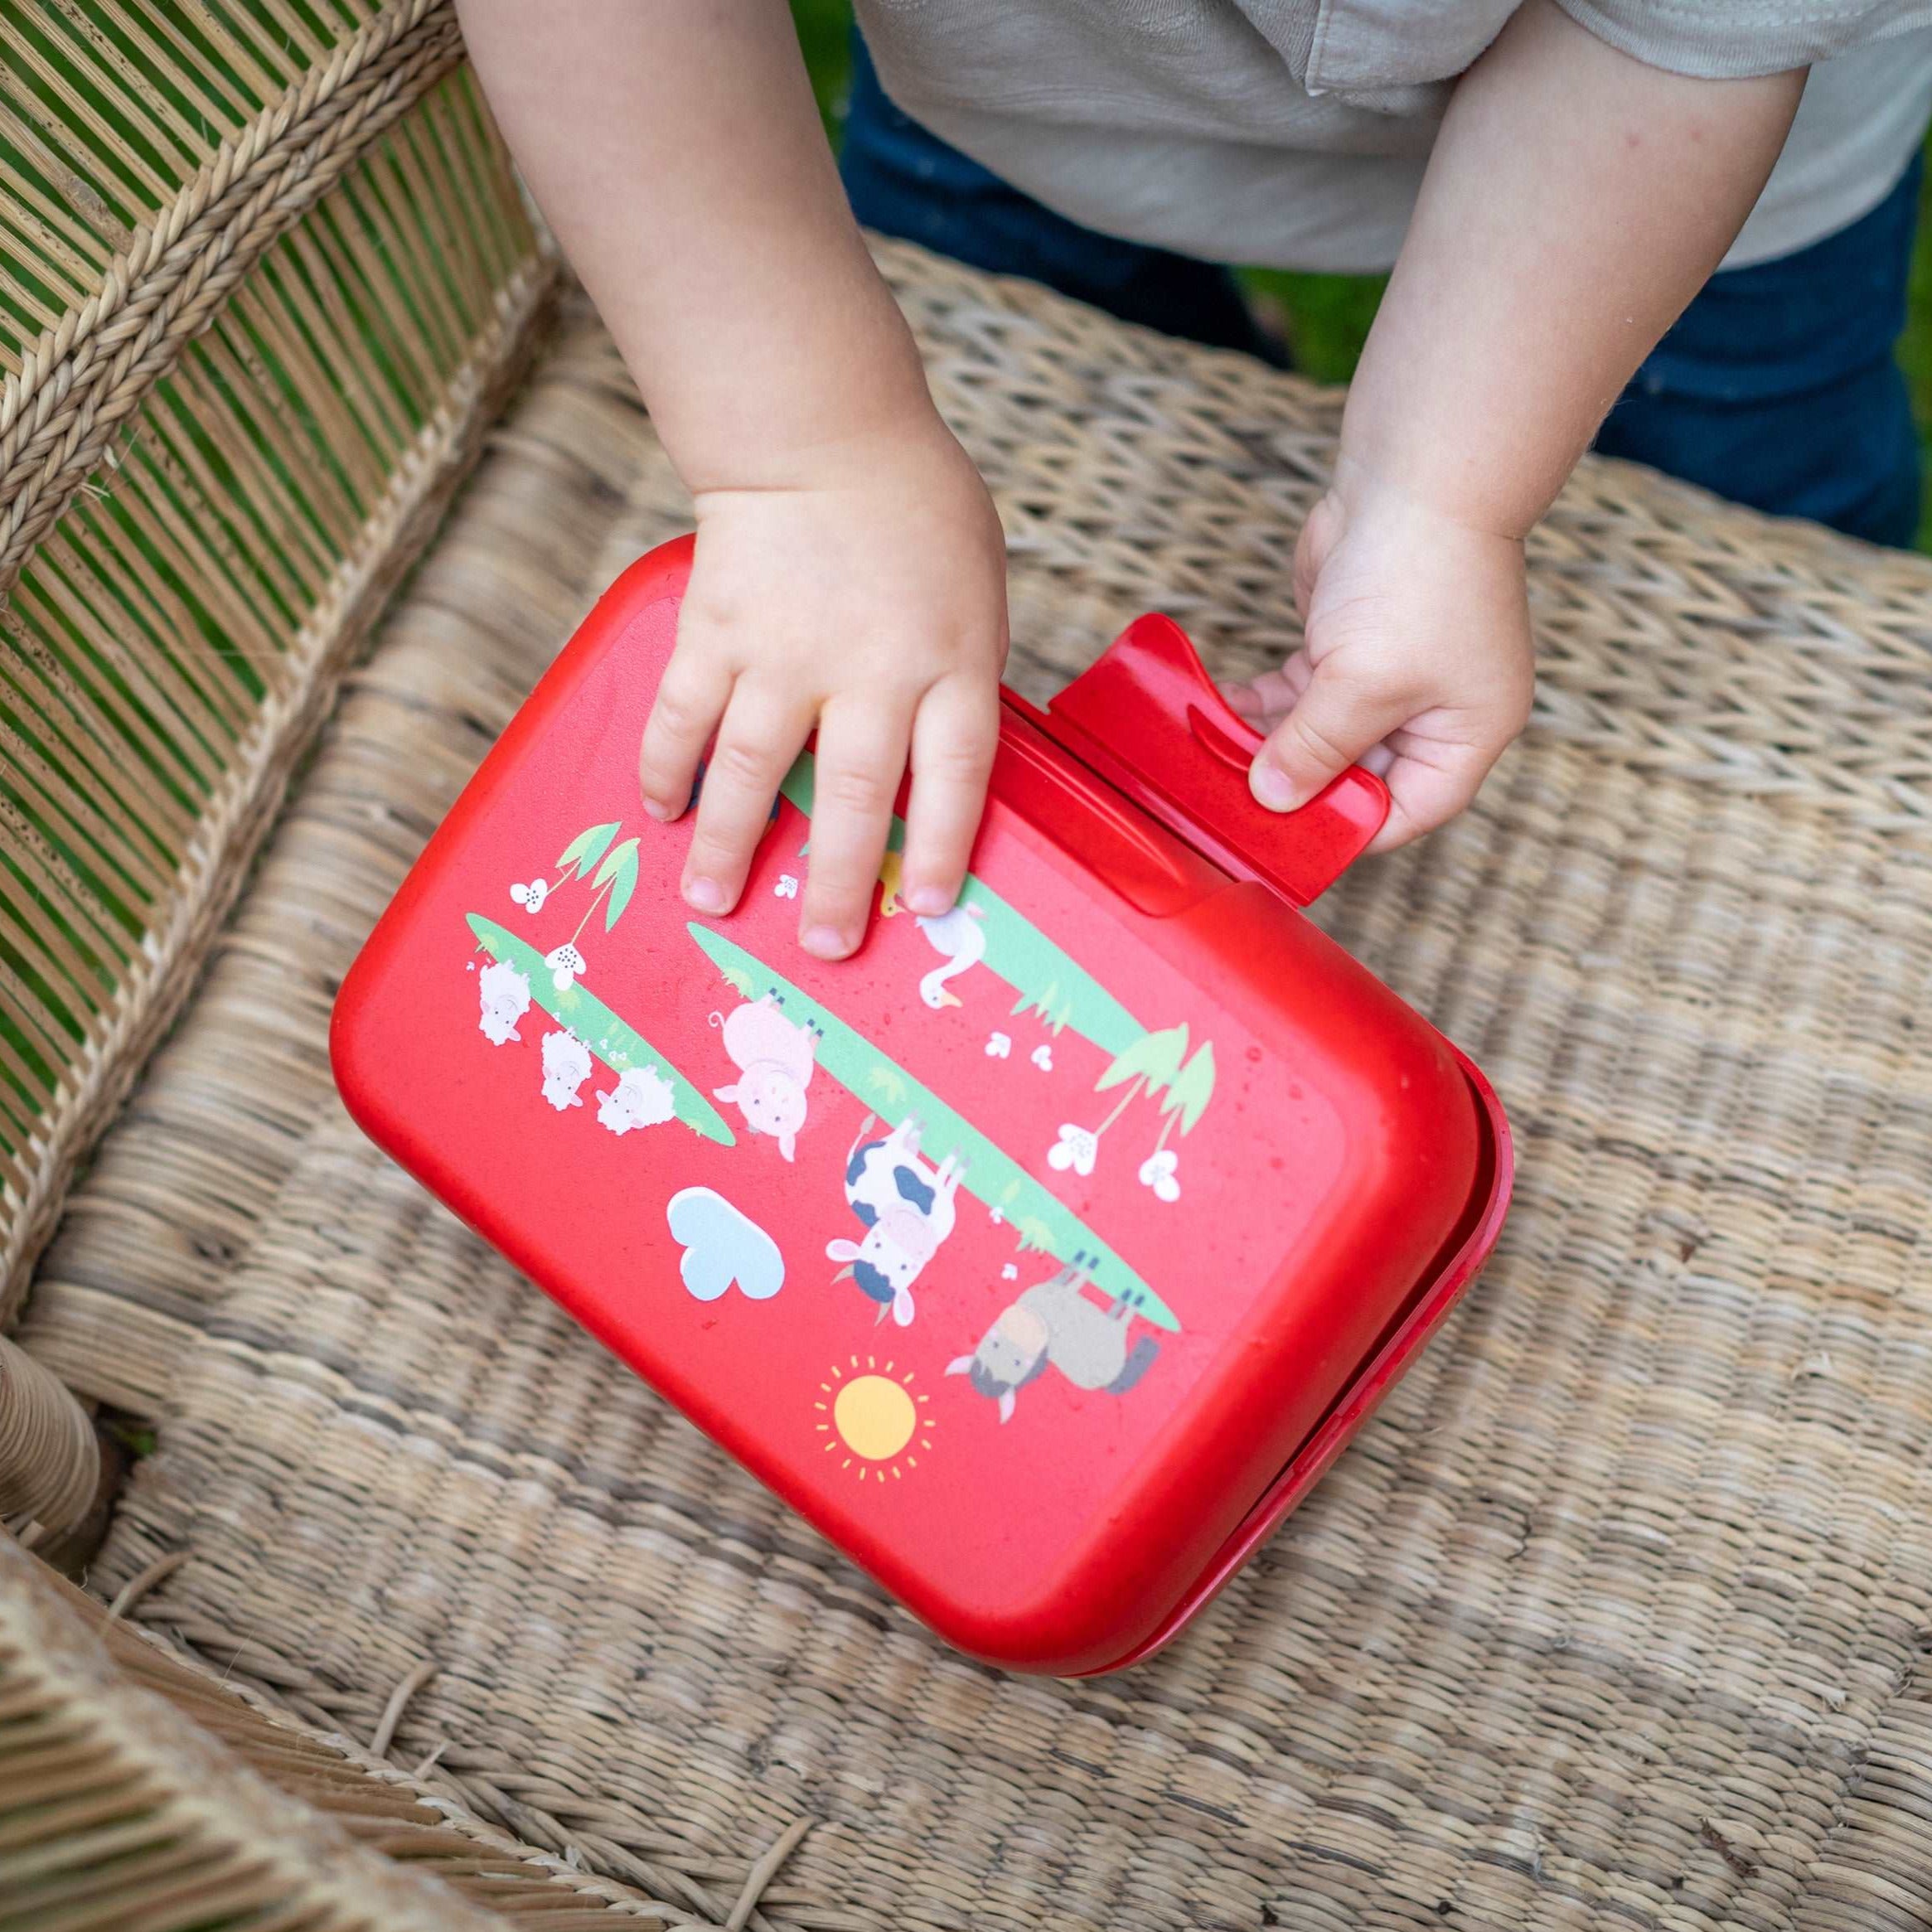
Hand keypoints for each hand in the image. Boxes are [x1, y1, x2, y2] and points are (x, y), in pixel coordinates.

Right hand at [639, 416, 1008, 958]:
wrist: (820, 426)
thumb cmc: (915, 511)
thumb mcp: (977, 592)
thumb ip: (959, 678)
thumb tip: (939, 770)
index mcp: (950, 658)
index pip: (956, 777)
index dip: (943, 850)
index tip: (930, 907)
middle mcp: (870, 667)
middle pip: (854, 797)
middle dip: (837, 882)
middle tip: (823, 945)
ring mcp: (785, 652)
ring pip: (753, 771)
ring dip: (732, 847)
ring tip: (713, 904)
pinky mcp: (716, 631)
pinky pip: (683, 716)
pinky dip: (666, 768)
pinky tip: (662, 812)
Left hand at [1224, 461, 1534, 851]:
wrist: (1411, 475)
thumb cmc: (1415, 577)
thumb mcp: (1361, 682)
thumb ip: (1315, 747)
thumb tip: (1274, 800)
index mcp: (1465, 733)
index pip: (1407, 812)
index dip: (1348, 832)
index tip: (1285, 845)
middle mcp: (1431, 711)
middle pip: (1356, 777)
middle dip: (1296, 789)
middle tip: (1231, 808)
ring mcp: (1387, 676)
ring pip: (1319, 736)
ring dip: (1267, 746)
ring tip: (1210, 762)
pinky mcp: (1344, 644)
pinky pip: (1298, 695)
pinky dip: (1260, 705)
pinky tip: (1216, 713)